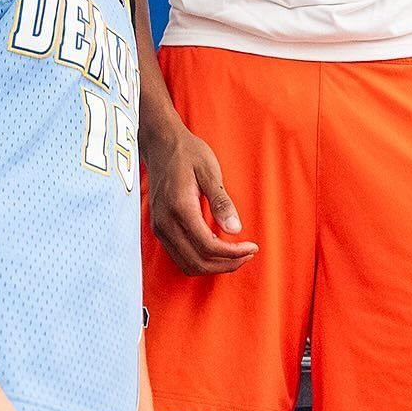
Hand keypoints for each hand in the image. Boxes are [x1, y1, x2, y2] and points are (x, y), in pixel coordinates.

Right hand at [146, 125, 257, 275]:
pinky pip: (179, 256)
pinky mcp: (159, 228)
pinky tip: (217, 248)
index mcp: (180, 208)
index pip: (208, 245)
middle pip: (197, 262)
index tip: (252, 247)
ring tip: (235, 255)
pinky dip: (200, 259)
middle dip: (226, 264)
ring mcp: (160, 228)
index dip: (233, 253)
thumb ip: (221, 201)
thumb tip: (235, 229)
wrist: (160, 143)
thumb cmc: (187, 153)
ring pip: (187, 264)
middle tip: (247, 254)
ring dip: (213, 266)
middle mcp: (166, 223)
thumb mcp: (209, 170)